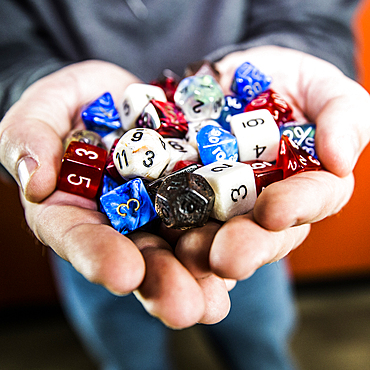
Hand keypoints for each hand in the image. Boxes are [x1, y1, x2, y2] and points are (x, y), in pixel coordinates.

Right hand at [0, 60, 229, 327]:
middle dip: (161, 283)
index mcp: (78, 208)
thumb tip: (36, 180)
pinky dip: (230, 235)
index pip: (80, 238)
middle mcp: (124, 220)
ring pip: (182, 246)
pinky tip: (247, 255)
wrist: (119, 94)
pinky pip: (216, 215)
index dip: (98, 256)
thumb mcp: (44, 108)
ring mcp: (164, 209)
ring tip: (217, 300)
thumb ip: (30, 138)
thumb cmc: (72, 104)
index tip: (122, 274)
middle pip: (139, 257)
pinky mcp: (198, 193)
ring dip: (202, 273)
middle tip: (183, 307)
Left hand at [174, 46, 369, 283]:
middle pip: (261, 232)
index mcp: (304, 184)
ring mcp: (222, 198)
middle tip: (225, 259)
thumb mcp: (325, 90)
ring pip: (217, 230)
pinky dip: (166, 221)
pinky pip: (176, 206)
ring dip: (202, 246)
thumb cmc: (290, 84)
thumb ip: (344, 117)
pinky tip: (155, 232)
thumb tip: (340, 158)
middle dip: (245, 246)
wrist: (238, 77)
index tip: (274, 212)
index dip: (296, 208)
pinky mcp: (186, 187)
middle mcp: (263, 202)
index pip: (311, 201)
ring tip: (187, 254)